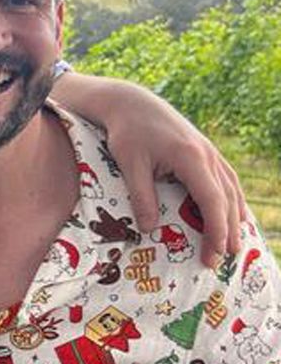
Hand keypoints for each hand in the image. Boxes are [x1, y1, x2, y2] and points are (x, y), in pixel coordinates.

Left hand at [101, 102, 243, 266]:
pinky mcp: (205, 152)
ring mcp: (210, 152)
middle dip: (228, 231)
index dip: (216, 230)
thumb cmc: (127, 133)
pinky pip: (226, 180)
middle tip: (224, 260)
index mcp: (191, 158)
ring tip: (234, 245)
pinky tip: (232, 216)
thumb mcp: (129, 164)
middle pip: (227, 198)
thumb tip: (150, 229)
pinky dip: (231, 201)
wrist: (132, 103)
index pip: (211, 201)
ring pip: (231, 189)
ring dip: (235, 217)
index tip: (214, 254)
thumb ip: (141, 196)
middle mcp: (208, 155)